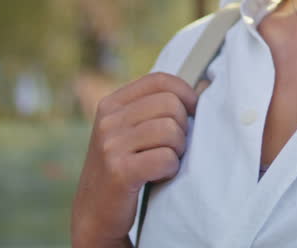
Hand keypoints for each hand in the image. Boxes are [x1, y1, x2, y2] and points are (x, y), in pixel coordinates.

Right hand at [71, 72, 197, 247]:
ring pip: (170, 130)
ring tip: (165, 162)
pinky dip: (170, 168)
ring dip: (177, 150)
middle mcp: (108, 121)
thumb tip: (202, 87)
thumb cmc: (123, 169)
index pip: (159, 80)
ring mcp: (111, 145)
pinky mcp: (119, 172)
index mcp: (111, 104)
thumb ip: (153, 109)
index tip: (193, 111)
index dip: (185, 92)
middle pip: (170, 105)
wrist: (94, 216)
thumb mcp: (127, 132)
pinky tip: (159, 175)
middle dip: (182, 127)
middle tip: (173, 148)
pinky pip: (165, 158)